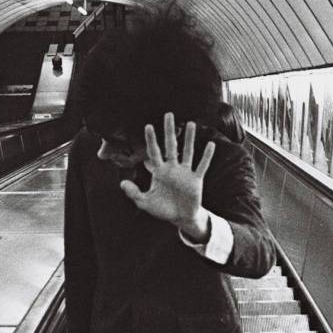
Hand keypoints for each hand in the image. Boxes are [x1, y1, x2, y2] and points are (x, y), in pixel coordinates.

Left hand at [119, 113, 214, 236]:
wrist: (180, 217)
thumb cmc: (162, 209)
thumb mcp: (145, 202)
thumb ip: (134, 193)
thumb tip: (122, 183)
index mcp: (159, 172)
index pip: (154, 152)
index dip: (151, 140)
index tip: (148, 126)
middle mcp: (172, 168)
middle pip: (170, 146)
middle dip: (168, 131)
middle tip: (168, 114)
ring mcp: (185, 173)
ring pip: (188, 152)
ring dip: (189, 138)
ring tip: (190, 123)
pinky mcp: (196, 180)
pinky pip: (202, 166)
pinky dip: (206, 156)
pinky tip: (210, 145)